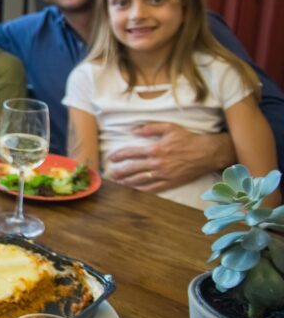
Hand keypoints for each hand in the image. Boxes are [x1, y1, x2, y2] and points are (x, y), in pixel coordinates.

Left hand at [106, 122, 233, 192]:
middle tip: (110, 174)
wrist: (207, 153)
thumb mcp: (169, 128)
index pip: (131, 153)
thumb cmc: (188, 138)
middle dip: (119, 172)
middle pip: (132, 168)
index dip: (119, 155)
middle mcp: (157, 163)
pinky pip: (153, 188)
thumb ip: (150, 128)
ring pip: (140, 180)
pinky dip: (142, 189)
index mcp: (155, 149)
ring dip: (127, 182)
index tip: (112, 158)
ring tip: (118, 183)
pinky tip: (134, 190)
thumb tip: (133, 130)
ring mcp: (163, 174)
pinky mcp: (171, 182)